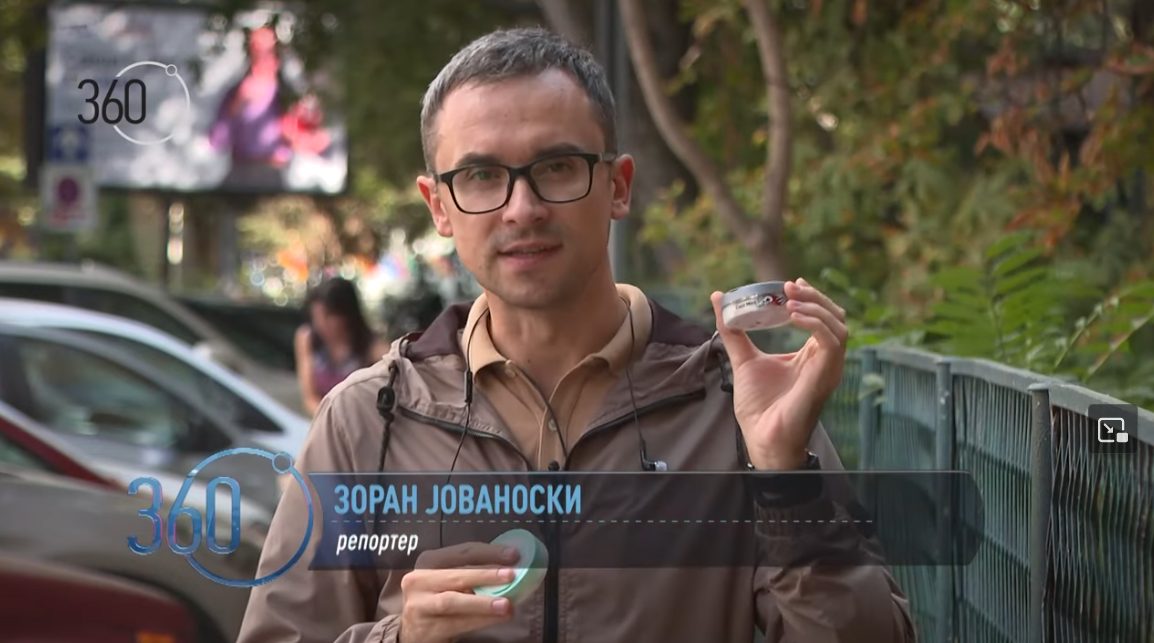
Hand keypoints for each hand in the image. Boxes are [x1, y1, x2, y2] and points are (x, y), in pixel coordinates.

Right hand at [398, 542, 520, 642]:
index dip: (489, 552)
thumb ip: (469, 572)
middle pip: (455, 576)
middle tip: (511, 576)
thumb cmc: (436, 599)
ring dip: (483, 603)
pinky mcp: (426, 629)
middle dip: (485, 575)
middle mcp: (418, 581)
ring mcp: (419, 606)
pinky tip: (496, 619)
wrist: (413, 632)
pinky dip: (479, 620)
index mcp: (428, 561)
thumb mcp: (446, 580)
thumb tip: (507, 566)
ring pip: (453, 602)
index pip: (462, 552)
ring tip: (506, 605)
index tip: (513, 555)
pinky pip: (456, 624)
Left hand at [710, 278, 847, 469]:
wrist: (760, 438)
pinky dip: (815, 325)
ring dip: (816, 307)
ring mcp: (828, 369)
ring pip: (839, 326)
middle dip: (815, 297)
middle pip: (836, 317)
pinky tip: (793, 317)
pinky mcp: (824, 378)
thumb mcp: (743, 359)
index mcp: (810, 356)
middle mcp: (824, 361)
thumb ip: (733, 331)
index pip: (823, 318)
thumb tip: (718, 300)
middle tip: (790, 286)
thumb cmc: (758, 406)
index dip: (812, 297)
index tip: (790, 284)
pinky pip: (831, 343)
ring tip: (790, 300)